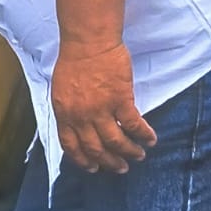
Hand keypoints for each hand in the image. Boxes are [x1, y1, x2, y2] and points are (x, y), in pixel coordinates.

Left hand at [51, 43, 156, 173]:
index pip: (71, 145)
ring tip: (138, 156)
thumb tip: (78, 125)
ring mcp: (100, 110)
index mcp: (64, 113)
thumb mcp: (61, 90)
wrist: (88, 42)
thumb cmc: (74, 60)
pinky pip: (134, 125)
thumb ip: (69, 110)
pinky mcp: (120, 100)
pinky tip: (150, 139)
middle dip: (109, 162)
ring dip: (128, 152)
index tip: (93, 168)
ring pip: (116, 141)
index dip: (82, 160)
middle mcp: (80, 116)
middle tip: (120, 168)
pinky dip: (143, 135)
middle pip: (95, 148)